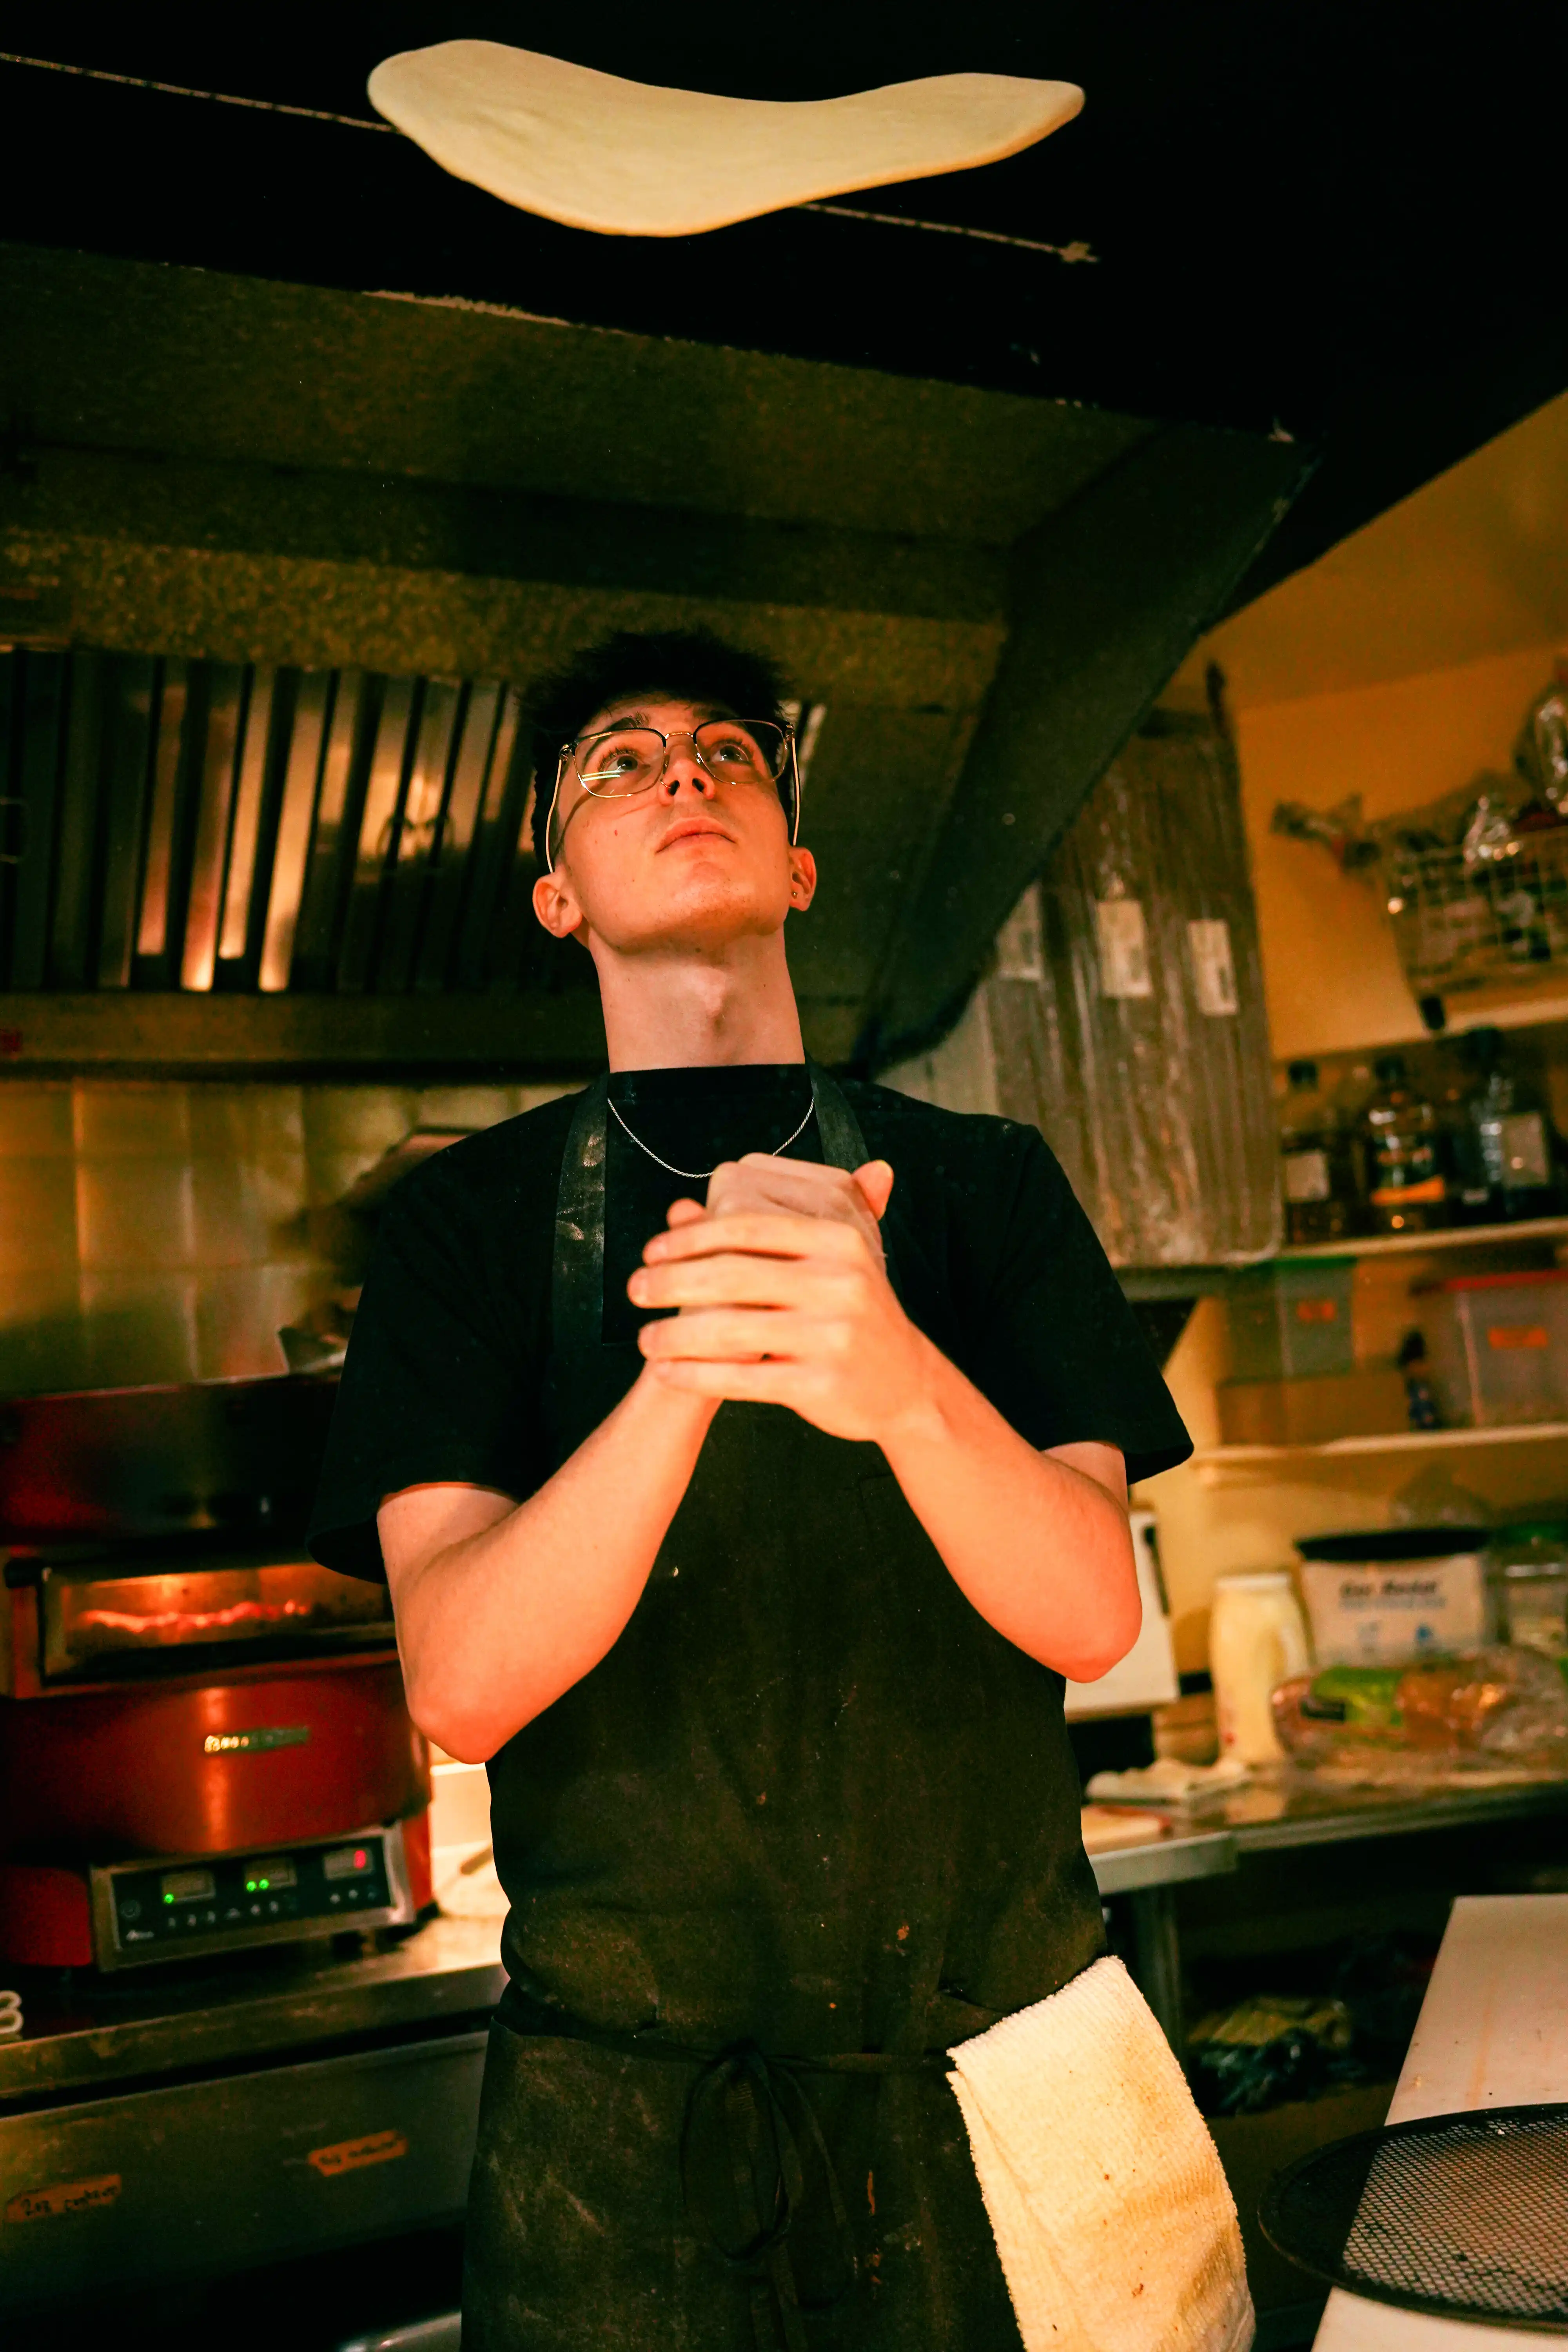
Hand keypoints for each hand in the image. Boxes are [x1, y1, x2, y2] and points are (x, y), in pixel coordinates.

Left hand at [629, 1158, 932, 1443]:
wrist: (907, 1382)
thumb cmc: (854, 1311)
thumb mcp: (834, 1257)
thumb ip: (771, 1225)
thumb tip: (691, 1197)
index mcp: (839, 1238)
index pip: (747, 1227)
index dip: (690, 1237)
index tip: (652, 1250)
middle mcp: (840, 1281)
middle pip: (731, 1275)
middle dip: (670, 1282)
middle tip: (635, 1289)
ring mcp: (832, 1334)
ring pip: (730, 1330)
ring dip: (674, 1334)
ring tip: (644, 1338)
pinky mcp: (821, 1383)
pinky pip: (742, 1378)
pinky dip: (696, 1376)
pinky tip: (668, 1372)